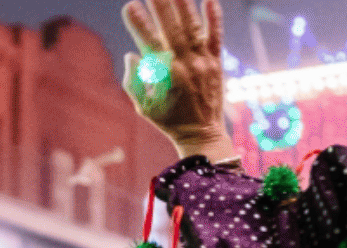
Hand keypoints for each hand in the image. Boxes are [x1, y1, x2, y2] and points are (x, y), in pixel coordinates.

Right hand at [121, 0, 235, 159]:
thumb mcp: (144, 106)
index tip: (130, 6)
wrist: (202, 134)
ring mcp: (203, 63)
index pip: (149, 45)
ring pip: (193, 28)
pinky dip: (214, 18)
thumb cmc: (169, 120)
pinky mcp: (216, 63)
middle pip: (172, 30)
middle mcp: (185, 66)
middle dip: (162, 6)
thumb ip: (134, 81)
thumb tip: (132, 55)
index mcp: (165, 76)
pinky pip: (216, 37)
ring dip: (184, 5)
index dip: (139, 25)